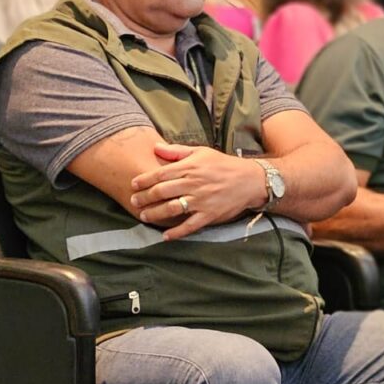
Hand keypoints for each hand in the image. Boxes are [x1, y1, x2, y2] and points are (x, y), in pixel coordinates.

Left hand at [129, 143, 267, 240]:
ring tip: (144, 216)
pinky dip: (176, 232)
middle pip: (162, 192)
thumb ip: (177, 151)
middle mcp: (193, 184)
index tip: (133, 184)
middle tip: (134, 202)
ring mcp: (201, 201)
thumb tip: (156, 147)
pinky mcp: (209, 215)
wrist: (250, 180)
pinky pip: (190, 226)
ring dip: (155, 214)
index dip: (144, 180)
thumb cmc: (224, 165)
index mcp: (190, 168)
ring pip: (172, 208)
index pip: (161, 174)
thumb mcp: (201, 152)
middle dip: (145, 198)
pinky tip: (165, 236)